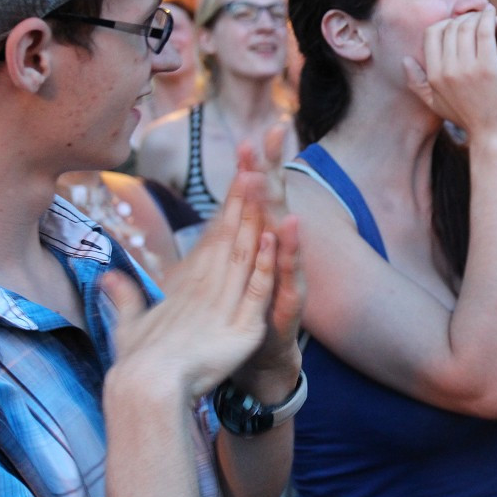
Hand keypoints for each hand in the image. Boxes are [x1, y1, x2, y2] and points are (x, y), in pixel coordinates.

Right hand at [102, 171, 281, 401]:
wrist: (144, 393)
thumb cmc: (138, 363)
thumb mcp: (132, 323)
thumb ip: (126, 297)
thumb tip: (109, 277)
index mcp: (188, 283)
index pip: (215, 237)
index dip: (230, 207)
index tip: (243, 176)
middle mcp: (206, 286)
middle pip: (231, 236)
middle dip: (245, 199)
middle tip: (255, 162)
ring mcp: (224, 304)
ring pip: (246, 254)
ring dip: (257, 218)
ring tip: (265, 182)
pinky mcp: (242, 328)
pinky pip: (258, 289)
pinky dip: (267, 263)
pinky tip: (274, 237)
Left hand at [234, 126, 304, 387]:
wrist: (262, 362)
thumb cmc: (240, 316)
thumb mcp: (218, 281)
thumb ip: (209, 251)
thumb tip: (206, 220)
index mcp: (254, 248)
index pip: (251, 202)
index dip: (251, 171)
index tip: (249, 138)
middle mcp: (274, 255)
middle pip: (273, 204)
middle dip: (273, 169)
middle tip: (274, 134)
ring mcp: (285, 276)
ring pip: (282, 232)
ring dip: (276, 202)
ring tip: (271, 175)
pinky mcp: (288, 301)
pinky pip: (289, 271)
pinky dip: (288, 250)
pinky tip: (290, 226)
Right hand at [403, 5, 496, 136]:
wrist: (492, 134)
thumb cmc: (467, 118)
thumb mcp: (435, 103)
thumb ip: (417, 83)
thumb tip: (404, 60)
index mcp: (434, 75)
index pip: (432, 34)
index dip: (445, 24)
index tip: (458, 25)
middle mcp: (447, 70)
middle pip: (451, 27)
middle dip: (463, 19)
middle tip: (475, 18)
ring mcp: (468, 68)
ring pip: (468, 26)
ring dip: (477, 17)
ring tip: (485, 17)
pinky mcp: (489, 67)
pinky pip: (486, 31)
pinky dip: (489, 18)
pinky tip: (494, 14)